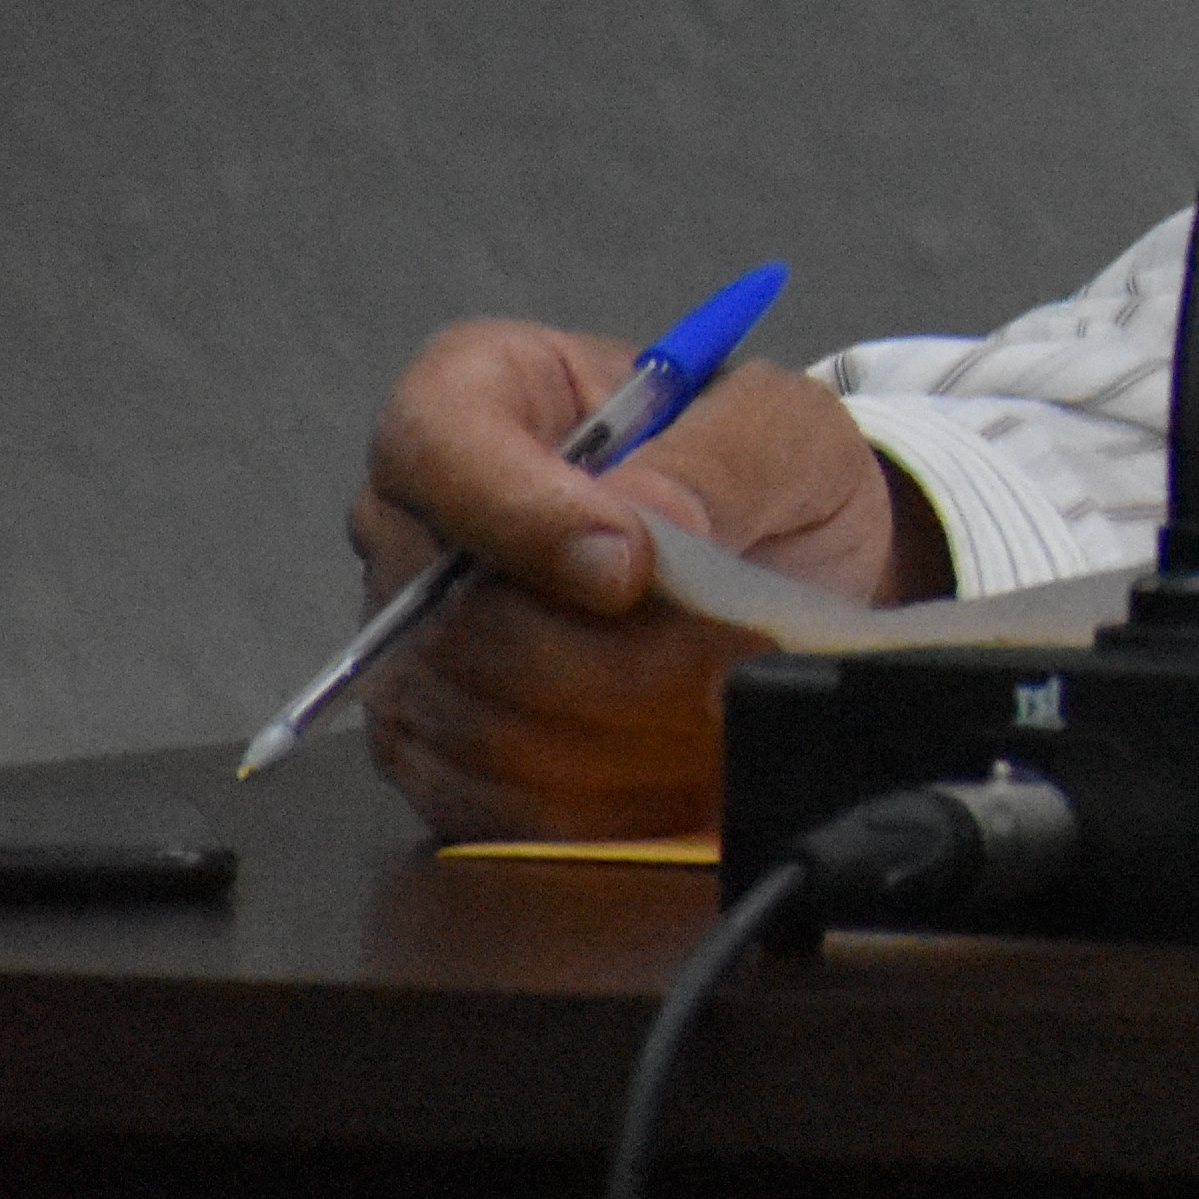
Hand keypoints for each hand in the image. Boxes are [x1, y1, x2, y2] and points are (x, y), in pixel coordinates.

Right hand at [349, 326, 937, 842]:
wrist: (786, 570)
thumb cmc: (763, 472)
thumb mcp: (780, 426)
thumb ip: (717, 458)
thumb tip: (649, 524)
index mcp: (478, 397)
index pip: (436, 446)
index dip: (524, 515)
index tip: (632, 563)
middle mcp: (417, 523)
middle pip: (460, 613)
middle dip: (614, 649)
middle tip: (731, 647)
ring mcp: (412, 646)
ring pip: (481, 719)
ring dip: (624, 729)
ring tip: (727, 700)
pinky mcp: (438, 752)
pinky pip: (489, 801)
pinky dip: (600, 800)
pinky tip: (680, 768)